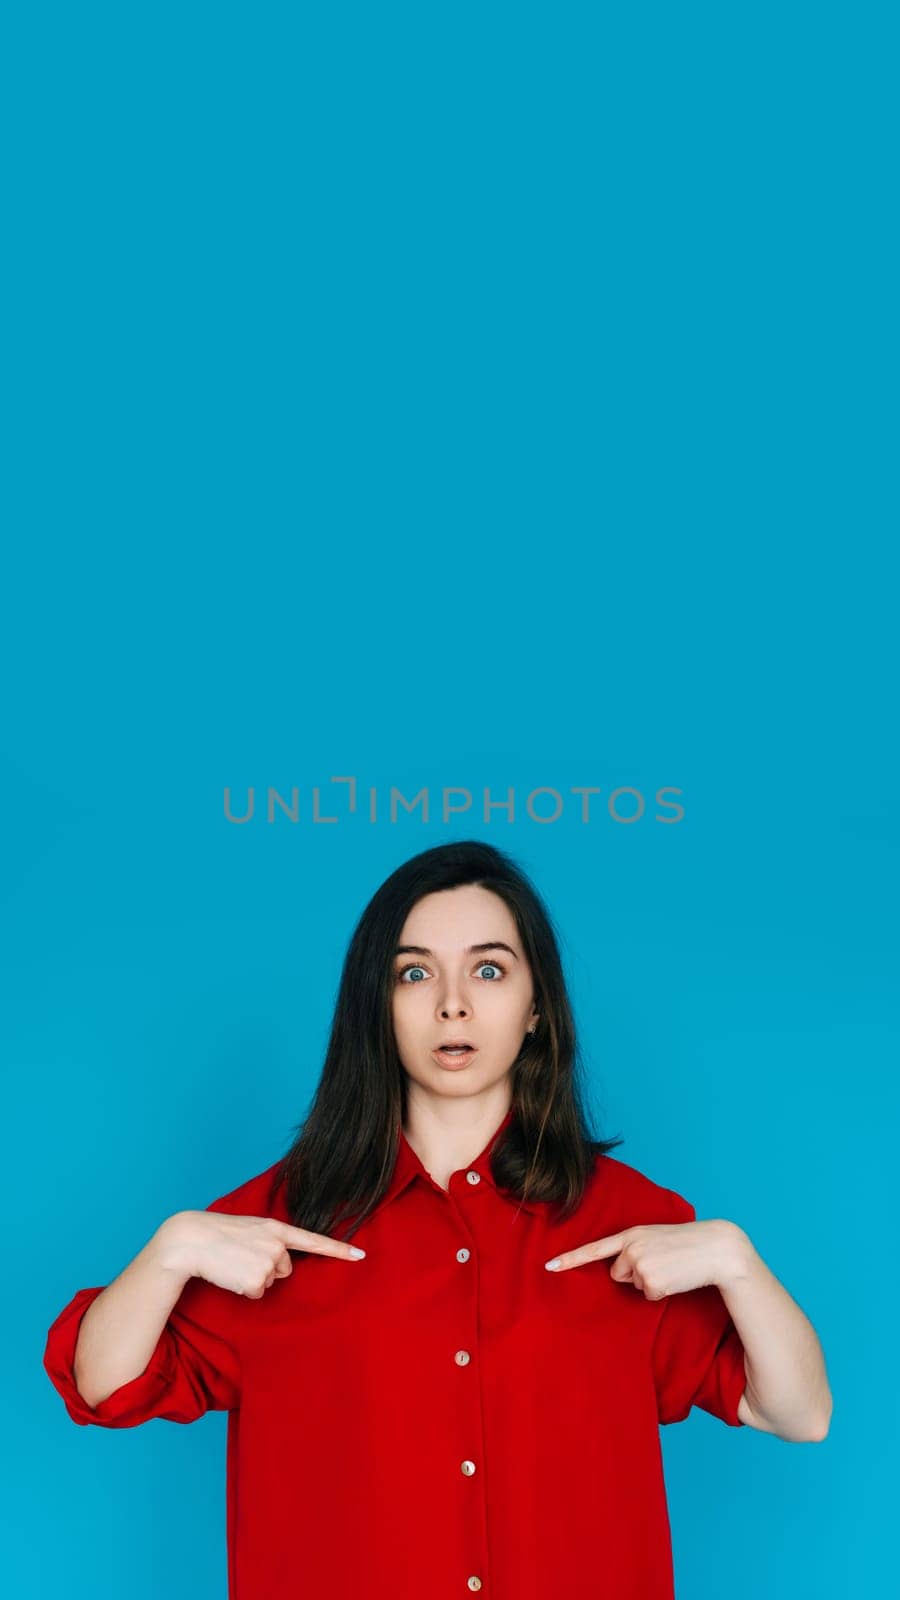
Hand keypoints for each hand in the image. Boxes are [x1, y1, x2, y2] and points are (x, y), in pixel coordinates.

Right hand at [156, 1211, 365, 1299]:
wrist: (190, 1239)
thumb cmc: (217, 1234)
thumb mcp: (250, 1229)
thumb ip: (270, 1240)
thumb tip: (281, 1264)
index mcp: (276, 1227)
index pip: (312, 1240)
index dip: (338, 1249)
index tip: (360, 1255)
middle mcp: (277, 1244)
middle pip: (285, 1268)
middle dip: (267, 1267)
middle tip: (242, 1257)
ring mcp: (268, 1262)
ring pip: (269, 1281)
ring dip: (253, 1277)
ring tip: (233, 1263)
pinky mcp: (256, 1281)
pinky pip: (256, 1293)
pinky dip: (243, 1289)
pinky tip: (230, 1274)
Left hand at [544, 1219, 745, 1298]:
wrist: (715, 1246)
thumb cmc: (686, 1243)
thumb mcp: (655, 1237)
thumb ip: (634, 1247)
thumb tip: (621, 1271)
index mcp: (631, 1233)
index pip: (595, 1249)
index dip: (570, 1259)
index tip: (549, 1267)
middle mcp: (631, 1247)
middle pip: (617, 1273)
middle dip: (634, 1273)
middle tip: (661, 1263)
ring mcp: (640, 1265)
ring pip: (634, 1285)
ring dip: (650, 1281)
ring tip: (671, 1268)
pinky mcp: (651, 1282)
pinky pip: (649, 1296)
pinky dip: (662, 1292)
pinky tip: (676, 1278)